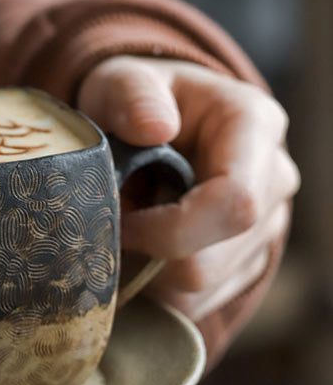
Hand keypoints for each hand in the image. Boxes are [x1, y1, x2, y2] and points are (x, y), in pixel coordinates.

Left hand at [78, 55, 299, 362]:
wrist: (157, 123)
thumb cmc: (138, 102)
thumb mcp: (123, 82)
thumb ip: (134, 96)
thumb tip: (156, 127)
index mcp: (253, 127)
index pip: (234, 203)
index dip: (168, 229)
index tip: (119, 222)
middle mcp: (273, 180)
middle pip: (213, 260)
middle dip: (148, 254)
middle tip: (112, 223)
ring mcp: (264, 227)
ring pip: (201, 289)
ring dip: (147, 270)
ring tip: (128, 227)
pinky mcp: (243, 261)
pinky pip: (196, 301)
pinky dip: (155, 286)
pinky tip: (141, 248)